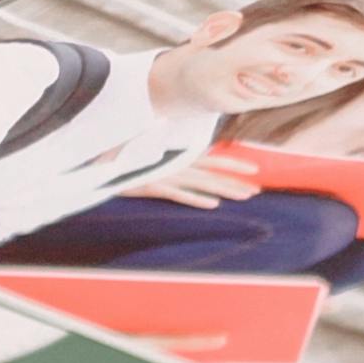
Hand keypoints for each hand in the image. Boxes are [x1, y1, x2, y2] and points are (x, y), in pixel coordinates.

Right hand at [111, 147, 269, 203]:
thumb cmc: (133, 161)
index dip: (234, 163)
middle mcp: (178, 165)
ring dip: (224, 189)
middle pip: (213, 173)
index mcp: (181, 157)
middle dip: (236, 181)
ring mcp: (167, 175)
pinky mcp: (154, 185)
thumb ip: (178, 160)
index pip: (214, 159)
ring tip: (245, 196)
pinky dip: (195, 198)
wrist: (105, 163)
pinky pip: (178, 194)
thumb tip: (196, 167)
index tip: (255, 168)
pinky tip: (212, 205)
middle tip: (258, 191)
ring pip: (201, 183)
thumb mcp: (159, 159)